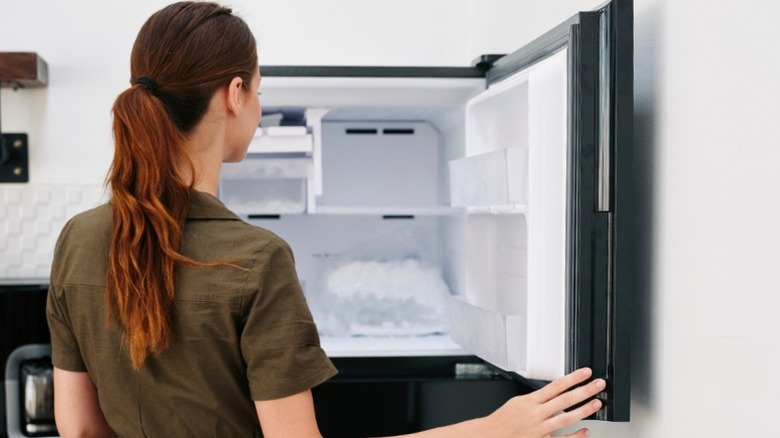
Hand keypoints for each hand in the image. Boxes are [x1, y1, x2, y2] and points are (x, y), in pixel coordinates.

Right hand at [482, 367, 604, 436]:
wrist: (491, 435)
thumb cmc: (504, 420)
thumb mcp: (518, 402)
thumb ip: (537, 398)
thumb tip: (555, 391)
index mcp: (530, 401)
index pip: (556, 386)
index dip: (573, 378)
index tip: (585, 372)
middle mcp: (536, 414)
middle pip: (565, 400)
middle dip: (584, 391)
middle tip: (598, 384)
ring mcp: (540, 429)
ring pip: (566, 419)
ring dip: (584, 410)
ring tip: (597, 403)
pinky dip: (576, 436)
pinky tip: (586, 430)